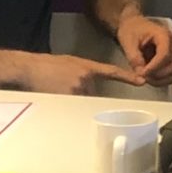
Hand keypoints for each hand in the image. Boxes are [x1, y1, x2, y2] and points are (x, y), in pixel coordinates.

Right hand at [25, 53, 145, 95]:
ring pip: (84, 102)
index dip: (127, 77)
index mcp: (87, 67)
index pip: (111, 72)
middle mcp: (86, 78)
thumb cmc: (48, 66)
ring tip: (59, 91)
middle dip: (85, 96)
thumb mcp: (70, 64)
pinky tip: (56, 96)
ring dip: (75, 101)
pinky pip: (74, 108)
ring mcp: (77, 89)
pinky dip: (68, 106)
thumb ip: (84, 74)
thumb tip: (91, 89)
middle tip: (67, 88)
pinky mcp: (67, 98)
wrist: (30, 67)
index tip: (141, 81)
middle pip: (94, 94)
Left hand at [116, 15, 171, 85]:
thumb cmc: (131, 29)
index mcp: (163, 35)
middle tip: (144, 76)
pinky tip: (151, 78)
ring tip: (147, 78)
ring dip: (162, 79)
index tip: (142, 73)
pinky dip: (163, 80)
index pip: (164, 54)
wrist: (133, 25)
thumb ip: (134, 57)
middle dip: (159, 75)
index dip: (154, 67)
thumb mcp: (127, 40)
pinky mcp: (170, 60)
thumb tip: (140, 72)